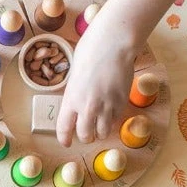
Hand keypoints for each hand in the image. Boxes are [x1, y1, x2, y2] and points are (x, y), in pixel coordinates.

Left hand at [56, 23, 135, 146]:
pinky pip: (116, 120)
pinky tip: (111, 111)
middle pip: (86, 135)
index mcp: (71, 99)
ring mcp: (106, 106)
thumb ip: (75, 93)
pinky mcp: (121, 103)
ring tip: (101, 125)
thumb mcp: (75, 75)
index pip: (64, 128)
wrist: (114, 44)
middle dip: (86, 137)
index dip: (65, 138)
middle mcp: (88, 107)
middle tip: (87, 133)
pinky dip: (113, 120)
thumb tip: (77, 103)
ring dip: (101, 132)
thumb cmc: (91, 51)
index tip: (67, 142)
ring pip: (103, 132)